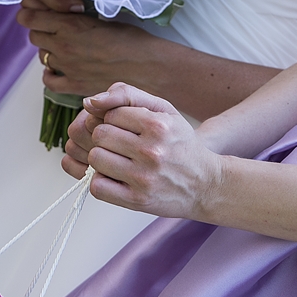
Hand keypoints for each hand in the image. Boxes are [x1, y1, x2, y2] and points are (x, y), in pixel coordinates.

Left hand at [18, 0, 160, 96]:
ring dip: (48, 49)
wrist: (149, 67)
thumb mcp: (103, 16)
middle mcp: (63, 46)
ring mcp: (67, 67)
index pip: (30, 16)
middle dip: (41, 29)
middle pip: (34, 35)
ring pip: (41, 56)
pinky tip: (59, 69)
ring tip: (64, 47)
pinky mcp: (75, 85)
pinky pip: (49, 81)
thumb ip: (77, 16)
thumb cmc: (132, 39)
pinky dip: (50, 75)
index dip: (31, 12)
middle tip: (55, 28)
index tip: (38, 12)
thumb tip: (64, 12)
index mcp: (70, 24)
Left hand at [67, 83, 224, 218]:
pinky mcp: (137, 200)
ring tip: (118, 161)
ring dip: (101, 159)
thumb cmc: (180, 145)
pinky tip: (116, 178)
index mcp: (158, 126)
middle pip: (100, 135)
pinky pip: (97, 186)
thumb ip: (128, 96)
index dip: (113, 120)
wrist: (206, 185)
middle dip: (105, 138)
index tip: (126, 129)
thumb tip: (90, 102)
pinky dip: (101, 182)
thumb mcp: (164, 111)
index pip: (110, 114)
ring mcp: (143, 177)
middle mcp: (151, 151)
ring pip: (95, 158)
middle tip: (120, 146)